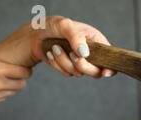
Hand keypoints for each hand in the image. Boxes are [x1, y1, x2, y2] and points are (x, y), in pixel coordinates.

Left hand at [0, 16, 116, 78]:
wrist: (30, 36)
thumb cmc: (49, 26)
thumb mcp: (64, 25)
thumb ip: (76, 37)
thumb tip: (84, 53)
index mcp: (95, 39)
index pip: (110, 56)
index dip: (110, 67)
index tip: (105, 72)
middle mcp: (89, 52)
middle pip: (96, 70)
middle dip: (83, 66)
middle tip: (74, 57)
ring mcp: (79, 61)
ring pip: (80, 73)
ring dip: (65, 62)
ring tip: (54, 48)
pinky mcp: (68, 67)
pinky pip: (68, 74)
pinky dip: (57, 65)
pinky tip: (50, 54)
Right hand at [0, 40, 30, 108]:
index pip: (23, 72)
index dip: (26, 70)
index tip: (25, 67)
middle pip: (22, 84)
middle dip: (20, 79)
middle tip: (16, 74)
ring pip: (12, 92)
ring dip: (11, 86)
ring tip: (4, 80)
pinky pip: (2, 98)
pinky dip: (2, 93)